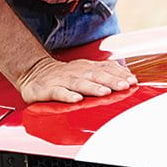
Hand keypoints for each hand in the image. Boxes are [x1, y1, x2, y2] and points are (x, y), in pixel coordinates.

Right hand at [17, 56, 137, 103]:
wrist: (34, 72)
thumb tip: (127, 77)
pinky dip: (67, 96)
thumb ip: (104, 73)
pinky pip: (58, 92)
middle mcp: (76, 72)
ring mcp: (62, 80)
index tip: (133, 80)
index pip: (106, 68)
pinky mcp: (48, 89)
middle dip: (112, 80)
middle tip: (124, 86)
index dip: (119, 74)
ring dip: (93, 87)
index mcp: (86, 67)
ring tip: (105, 92)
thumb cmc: (65, 75)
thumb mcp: (85, 71)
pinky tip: (76, 100)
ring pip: (79, 83)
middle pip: (96, 74)